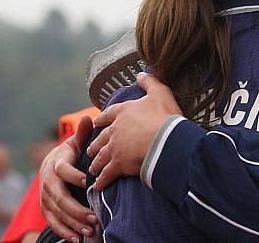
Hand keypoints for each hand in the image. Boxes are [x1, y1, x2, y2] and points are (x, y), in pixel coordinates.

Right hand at [40, 115, 96, 242]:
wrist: (52, 165)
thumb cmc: (70, 154)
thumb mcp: (76, 143)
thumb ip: (83, 134)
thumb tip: (89, 117)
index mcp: (56, 164)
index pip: (64, 171)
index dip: (75, 176)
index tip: (89, 181)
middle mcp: (48, 182)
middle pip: (60, 197)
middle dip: (76, 209)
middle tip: (94, 217)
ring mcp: (45, 197)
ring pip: (57, 212)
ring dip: (73, 223)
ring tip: (90, 229)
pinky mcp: (46, 208)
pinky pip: (53, 222)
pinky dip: (64, 231)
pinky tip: (77, 239)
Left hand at [87, 73, 181, 189]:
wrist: (166, 141)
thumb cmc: (165, 116)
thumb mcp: (160, 92)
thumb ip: (150, 82)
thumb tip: (141, 72)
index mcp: (123, 112)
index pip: (108, 115)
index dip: (102, 119)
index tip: (96, 123)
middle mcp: (115, 130)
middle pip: (100, 138)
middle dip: (95, 144)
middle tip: (91, 149)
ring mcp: (114, 148)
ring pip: (100, 157)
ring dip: (96, 162)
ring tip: (93, 168)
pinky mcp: (117, 165)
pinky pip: (106, 175)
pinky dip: (102, 180)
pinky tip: (99, 185)